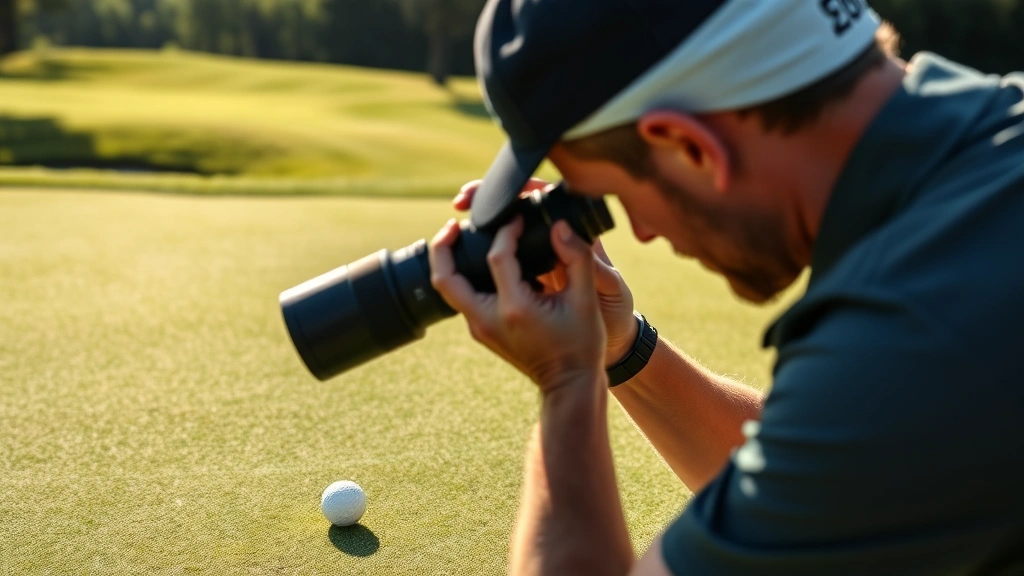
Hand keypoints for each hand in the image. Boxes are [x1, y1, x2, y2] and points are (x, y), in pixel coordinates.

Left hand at [430, 216, 605, 392]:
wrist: (569, 385)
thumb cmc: (581, 344)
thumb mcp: (586, 300)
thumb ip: (577, 258)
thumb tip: (560, 226)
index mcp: (514, 310)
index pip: (496, 258)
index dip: (505, 231)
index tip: (516, 218)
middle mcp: (488, 321)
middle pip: (445, 278)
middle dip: (443, 247)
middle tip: (454, 223)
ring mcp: (480, 329)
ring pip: (449, 289)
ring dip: (450, 261)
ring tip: (463, 237)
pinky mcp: (481, 332)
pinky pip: (463, 298)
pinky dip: (465, 276)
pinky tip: (481, 262)